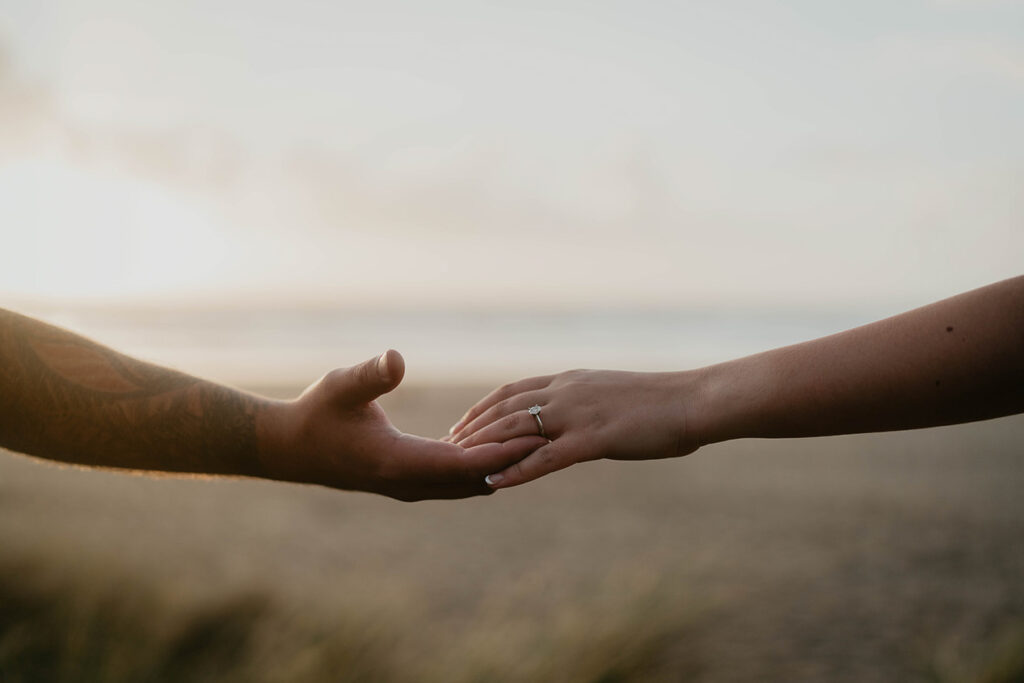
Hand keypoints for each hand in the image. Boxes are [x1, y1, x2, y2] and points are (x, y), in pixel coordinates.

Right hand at [256, 350, 546, 500]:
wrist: (290, 449)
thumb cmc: (315, 413)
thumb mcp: (340, 385)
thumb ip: (371, 374)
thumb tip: (396, 358)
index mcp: (398, 463)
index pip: (464, 463)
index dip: (503, 451)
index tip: (538, 438)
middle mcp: (410, 483)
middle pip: (476, 479)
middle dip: (514, 460)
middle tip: (555, 440)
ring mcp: (411, 486)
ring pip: (469, 484)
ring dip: (501, 465)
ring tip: (539, 444)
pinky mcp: (410, 481)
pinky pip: (456, 479)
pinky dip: (482, 465)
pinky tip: (503, 446)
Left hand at [446, 369, 701, 488]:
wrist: (695, 401)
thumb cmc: (664, 402)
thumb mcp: (615, 396)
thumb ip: (588, 404)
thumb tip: (577, 418)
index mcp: (571, 380)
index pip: (513, 389)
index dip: (483, 407)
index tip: (461, 422)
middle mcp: (566, 391)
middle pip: (504, 408)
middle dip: (472, 428)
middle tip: (446, 446)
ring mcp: (578, 414)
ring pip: (516, 429)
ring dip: (483, 447)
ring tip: (456, 464)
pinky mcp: (593, 440)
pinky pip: (545, 458)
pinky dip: (515, 470)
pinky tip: (493, 482)